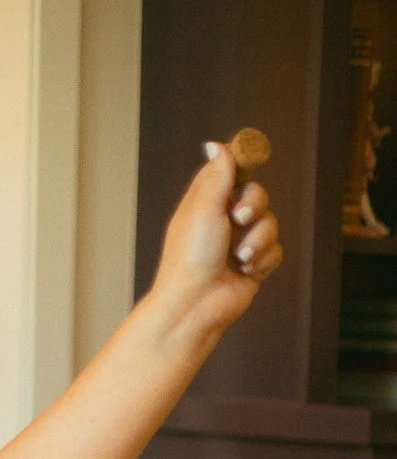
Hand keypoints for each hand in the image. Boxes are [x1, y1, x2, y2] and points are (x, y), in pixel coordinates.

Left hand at [149, 142, 281, 339]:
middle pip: (257, 193)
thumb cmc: (191, 257)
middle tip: (240, 218)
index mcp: (206, 202)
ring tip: (239, 257)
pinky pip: (275, 250)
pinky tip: (245, 271)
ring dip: (258, 239)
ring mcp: (239, 243)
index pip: (231, 170)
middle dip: (255, 204)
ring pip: (270, 223)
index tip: (252, 161)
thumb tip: (216, 144)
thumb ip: (218, 175)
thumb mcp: (204, 207)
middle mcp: (223, 220)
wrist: (195, 305)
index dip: (244, 164)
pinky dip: (262, 260)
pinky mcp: (253, 264)